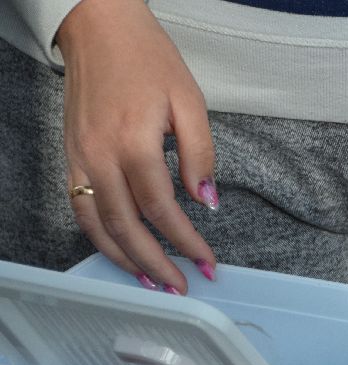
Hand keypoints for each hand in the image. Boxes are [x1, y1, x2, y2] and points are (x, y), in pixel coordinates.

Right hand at [55, 0, 216, 292]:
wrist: (98, 27)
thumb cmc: (146, 58)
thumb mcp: (190, 101)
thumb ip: (200, 154)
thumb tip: (208, 201)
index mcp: (134, 142)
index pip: (162, 209)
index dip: (186, 241)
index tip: (208, 262)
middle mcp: (100, 155)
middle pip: (126, 226)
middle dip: (156, 263)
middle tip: (182, 286)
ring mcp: (80, 157)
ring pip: (97, 224)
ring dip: (125, 259)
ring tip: (153, 282)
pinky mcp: (71, 155)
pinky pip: (79, 206)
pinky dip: (100, 235)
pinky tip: (122, 251)